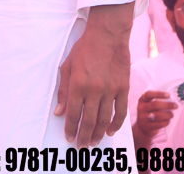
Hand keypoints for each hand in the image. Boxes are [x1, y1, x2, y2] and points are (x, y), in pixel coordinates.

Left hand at [55, 3, 132, 146]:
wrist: (107, 36)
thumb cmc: (84, 50)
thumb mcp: (67, 67)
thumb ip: (63, 91)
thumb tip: (60, 112)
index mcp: (78, 84)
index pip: (73, 113)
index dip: (71, 128)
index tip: (69, 138)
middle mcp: (94, 90)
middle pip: (89, 120)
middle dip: (84, 135)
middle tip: (81, 146)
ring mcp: (111, 90)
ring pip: (104, 119)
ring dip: (98, 133)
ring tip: (93, 142)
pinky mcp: (123, 88)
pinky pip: (120, 111)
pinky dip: (115, 124)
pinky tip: (109, 131)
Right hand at [132, 90, 176, 148]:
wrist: (143, 127)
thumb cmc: (150, 112)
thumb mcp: (150, 105)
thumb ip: (158, 101)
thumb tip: (172, 101)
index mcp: (142, 100)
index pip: (149, 94)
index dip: (159, 94)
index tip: (168, 95)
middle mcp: (141, 108)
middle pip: (155, 105)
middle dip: (167, 105)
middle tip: (176, 106)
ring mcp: (143, 118)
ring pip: (158, 115)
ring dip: (168, 114)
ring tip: (172, 114)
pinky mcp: (148, 126)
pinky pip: (160, 124)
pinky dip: (166, 122)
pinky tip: (168, 120)